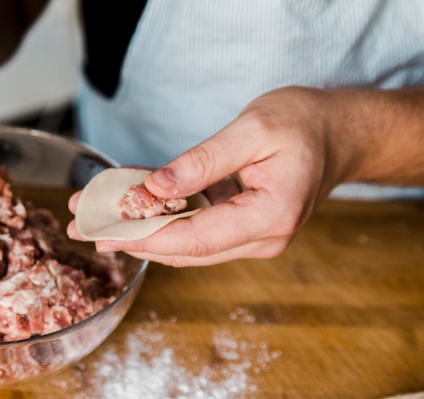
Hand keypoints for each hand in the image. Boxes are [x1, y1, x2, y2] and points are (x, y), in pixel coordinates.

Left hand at [67, 86, 352, 266]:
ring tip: (98, 217)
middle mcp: (262, 238)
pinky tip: (133, 209)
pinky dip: (164, 221)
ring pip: (187, 245)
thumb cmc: (304, 124)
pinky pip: (197, 231)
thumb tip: (154, 188)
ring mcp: (254, 238)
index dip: (144, 239)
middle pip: (185, 249)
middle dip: (132, 239)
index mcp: (270, 216)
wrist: (339, 134)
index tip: (102, 234)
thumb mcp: (253, 130)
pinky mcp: (244, 228)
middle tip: (85, 225)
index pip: (194, 239)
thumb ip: (203, 161)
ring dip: (143, 233)